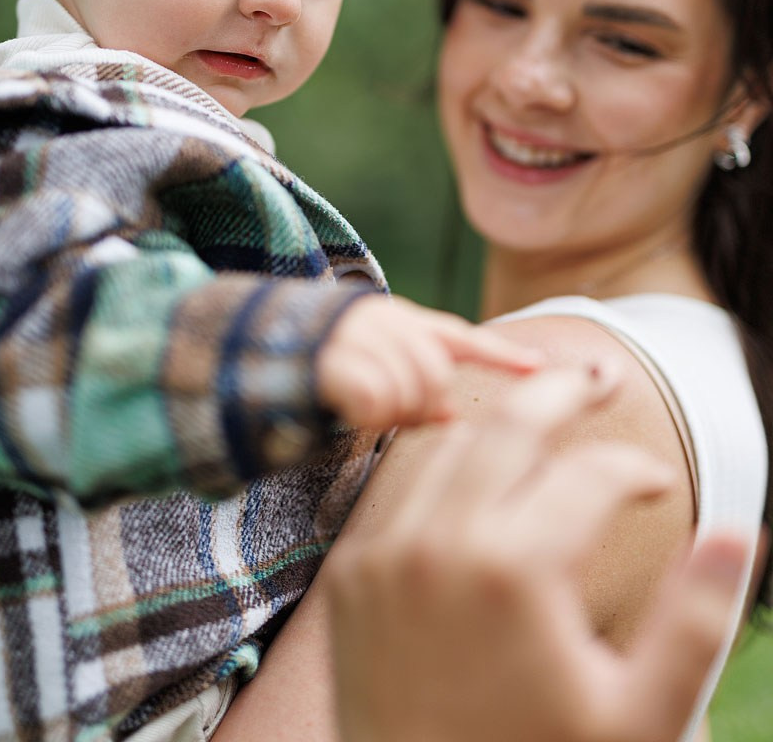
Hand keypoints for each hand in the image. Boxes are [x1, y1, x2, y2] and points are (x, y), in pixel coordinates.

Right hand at [315, 293, 540, 429]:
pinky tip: (351, 412)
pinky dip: (370, 415)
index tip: (540, 368)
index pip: (459, 337)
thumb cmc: (319, 370)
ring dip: (395, 414)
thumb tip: (451, 416)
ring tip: (369, 414)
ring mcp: (355, 336)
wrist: (248, 350)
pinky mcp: (329, 360)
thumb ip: (413, 382)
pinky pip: (375, 400)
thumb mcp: (372, 365)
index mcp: (398, 320)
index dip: (501, 354)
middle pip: (437, 373)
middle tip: (401, 417)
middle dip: (426, 404)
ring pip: (410, 388)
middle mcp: (381, 320)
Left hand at [326, 365, 752, 741]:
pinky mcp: (350, 574)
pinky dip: (444, 469)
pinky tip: (477, 472)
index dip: (637, 468)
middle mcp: (442, 546)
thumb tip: (742, 533)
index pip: (594, 474)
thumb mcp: (638, 716)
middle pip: (512, 422)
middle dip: (564, 389)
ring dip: (501, 421)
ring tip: (544, 412)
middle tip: (599, 376)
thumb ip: (694, 622)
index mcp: (518, 572)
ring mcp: (386, 554)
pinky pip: (401, 489)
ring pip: (451, 442)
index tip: (656, 480)